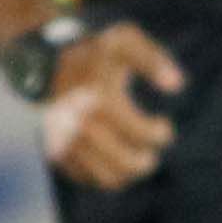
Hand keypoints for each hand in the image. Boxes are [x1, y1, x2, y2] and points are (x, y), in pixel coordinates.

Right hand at [41, 23, 187, 190]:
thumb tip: (177, 85)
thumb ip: (153, 59)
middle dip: (147, 161)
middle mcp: (82, 126)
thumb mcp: (124, 42)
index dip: (162, 134)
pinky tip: (114, 156)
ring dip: (129, 173)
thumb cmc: (94, 52)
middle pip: (128, 165)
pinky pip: (89, 180)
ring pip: (109, 179)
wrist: (44, 63)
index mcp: (102, 100)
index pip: (144, 135)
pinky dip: (106, 174)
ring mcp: (68, 143)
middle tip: (150, 151)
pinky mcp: (58, 155)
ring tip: (135, 157)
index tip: (163, 125)